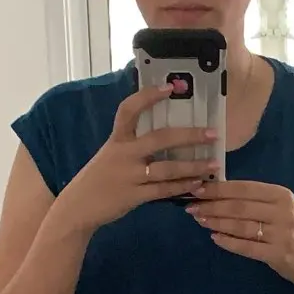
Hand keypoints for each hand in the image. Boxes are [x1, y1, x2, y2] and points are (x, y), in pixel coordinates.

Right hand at [57, 88, 221, 234]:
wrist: (79, 207)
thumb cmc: (100, 178)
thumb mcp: (112, 155)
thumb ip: (133, 145)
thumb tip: (166, 136)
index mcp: (117, 139)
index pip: (129, 110)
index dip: (148, 96)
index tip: (170, 86)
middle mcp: (123, 154)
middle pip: (160, 139)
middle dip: (189, 135)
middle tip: (213, 133)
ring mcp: (129, 176)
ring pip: (167, 168)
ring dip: (193, 166)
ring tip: (214, 165)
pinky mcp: (133, 196)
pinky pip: (163, 190)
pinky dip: (182, 187)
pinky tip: (197, 184)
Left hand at [184, 180, 293, 287]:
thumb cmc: (292, 231)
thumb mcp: (280, 208)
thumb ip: (256, 200)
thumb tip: (217, 192)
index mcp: (282, 195)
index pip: (244, 188)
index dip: (219, 188)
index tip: (197, 188)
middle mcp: (283, 211)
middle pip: (240, 206)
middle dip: (212, 205)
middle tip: (191, 206)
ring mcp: (281, 234)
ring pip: (241, 226)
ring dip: (217, 222)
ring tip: (199, 220)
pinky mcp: (277, 254)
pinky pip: (247, 247)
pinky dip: (229, 242)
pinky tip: (214, 238)